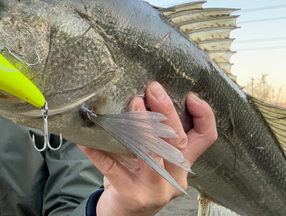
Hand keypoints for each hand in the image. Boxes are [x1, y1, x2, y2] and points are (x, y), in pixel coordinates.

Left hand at [79, 82, 216, 215]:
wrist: (126, 214)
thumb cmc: (139, 177)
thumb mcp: (156, 156)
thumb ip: (157, 132)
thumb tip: (143, 93)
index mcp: (183, 163)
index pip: (206, 138)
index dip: (204, 115)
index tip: (191, 95)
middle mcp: (174, 177)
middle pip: (178, 142)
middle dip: (167, 112)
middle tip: (153, 90)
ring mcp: (155, 188)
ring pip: (152, 154)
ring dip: (142, 127)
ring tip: (133, 105)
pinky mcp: (131, 194)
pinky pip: (112, 169)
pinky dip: (98, 152)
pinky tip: (87, 140)